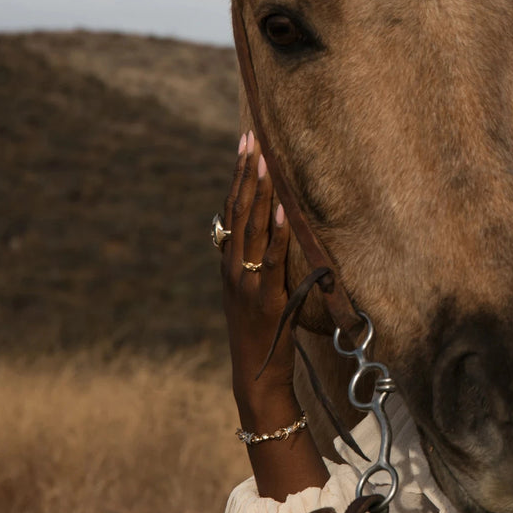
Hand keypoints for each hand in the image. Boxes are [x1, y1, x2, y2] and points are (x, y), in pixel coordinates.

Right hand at [221, 131, 293, 403]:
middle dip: (246, 173)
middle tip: (252, 139)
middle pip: (239, 211)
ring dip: (260, 193)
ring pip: (253, 228)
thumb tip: (266, 230)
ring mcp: (248, 281)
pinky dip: (279, 232)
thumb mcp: (250, 293)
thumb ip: (254, 263)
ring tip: (266, 162)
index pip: (231, 211)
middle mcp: (233, 267)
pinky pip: (274, 258)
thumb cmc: (260, 334)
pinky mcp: (268, 296)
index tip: (244, 145)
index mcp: (229, 264)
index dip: (237, 177)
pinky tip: (284, 208)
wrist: (256, 374)